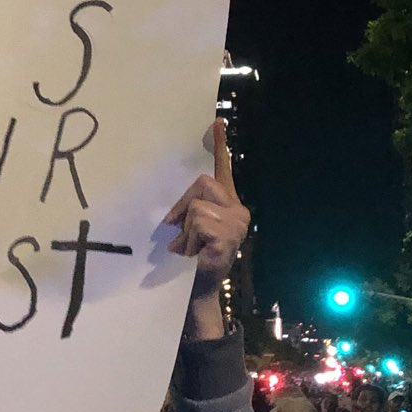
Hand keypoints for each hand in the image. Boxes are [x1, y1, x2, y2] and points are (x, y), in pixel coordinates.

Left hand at [164, 119, 248, 285]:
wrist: (199, 290)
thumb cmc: (193, 258)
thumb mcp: (191, 228)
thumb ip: (190, 208)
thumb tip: (173, 208)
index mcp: (228, 204)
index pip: (223, 170)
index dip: (220, 145)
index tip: (216, 121)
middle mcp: (238, 210)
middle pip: (202, 184)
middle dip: (182, 206)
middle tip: (176, 231)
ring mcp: (236, 224)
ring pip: (196, 207)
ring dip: (184, 230)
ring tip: (189, 249)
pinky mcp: (227, 236)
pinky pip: (197, 223)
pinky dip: (188, 239)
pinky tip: (194, 254)